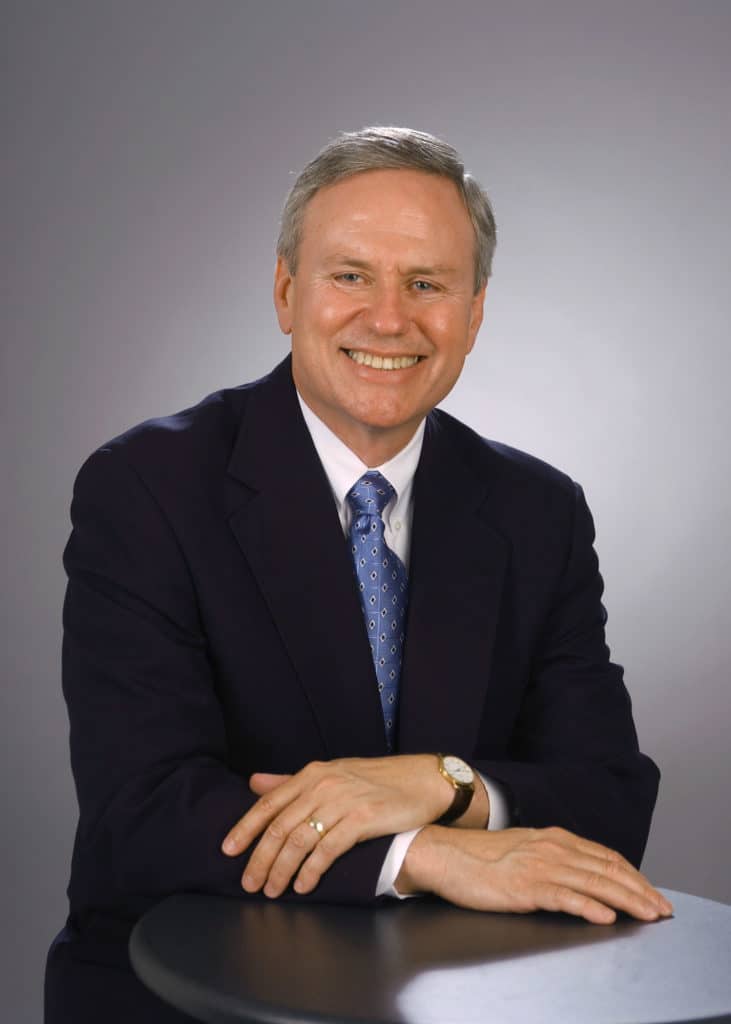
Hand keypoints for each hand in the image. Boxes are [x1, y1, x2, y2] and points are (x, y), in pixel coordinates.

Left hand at [221, 755, 486, 896]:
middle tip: (249, 884)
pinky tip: (303, 885)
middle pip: (280, 825)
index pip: (270, 801)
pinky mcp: (362, 818)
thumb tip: (254, 783)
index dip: (246, 827)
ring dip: (282, 869)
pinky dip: (311, 870)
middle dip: (260, 858)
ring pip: (300, 839)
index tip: (227, 850)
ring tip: (273, 890)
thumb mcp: (331, 774)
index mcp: (313, 773)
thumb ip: (292, 783)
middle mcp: (323, 783)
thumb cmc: (376, 781)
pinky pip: (328, 849)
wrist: (421, 782)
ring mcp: (342, 800)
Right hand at [397, 825, 672, 924]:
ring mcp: (539, 866)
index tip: (652, 892)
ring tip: (647, 914)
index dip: (633, 875)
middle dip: (639, 890)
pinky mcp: (524, 886)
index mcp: (554, 838)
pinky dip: (588, 906)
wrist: (444, 854)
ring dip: (626, 900)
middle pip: (607, 869)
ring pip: (593, 882)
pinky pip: (563, 896)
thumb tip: (580, 876)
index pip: (605, 856)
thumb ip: (553, 859)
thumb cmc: (480, 857)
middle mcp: (552, 848)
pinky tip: (604, 916)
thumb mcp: (524, 850)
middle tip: (661, 909)